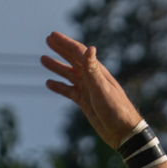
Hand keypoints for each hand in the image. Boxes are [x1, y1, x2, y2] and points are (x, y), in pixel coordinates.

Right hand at [41, 32, 144, 147]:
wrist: (123, 131)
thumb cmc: (115, 108)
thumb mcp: (101, 88)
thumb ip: (93, 69)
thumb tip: (90, 48)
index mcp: (96, 71)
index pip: (78, 52)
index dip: (65, 43)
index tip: (52, 35)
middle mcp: (91, 78)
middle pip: (72, 59)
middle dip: (60, 49)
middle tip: (48, 40)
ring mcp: (88, 90)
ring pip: (69, 74)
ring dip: (57, 67)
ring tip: (43, 59)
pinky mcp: (85, 102)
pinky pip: (69, 91)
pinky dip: (59, 86)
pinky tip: (49, 83)